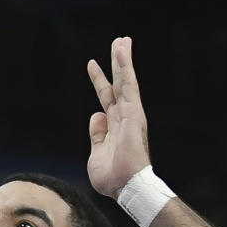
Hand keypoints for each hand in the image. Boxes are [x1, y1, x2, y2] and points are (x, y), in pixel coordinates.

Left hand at [86, 36, 151, 199]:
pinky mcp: (134, 112)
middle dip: (117, 64)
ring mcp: (130, 113)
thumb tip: (96, 115)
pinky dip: (126, 67)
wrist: (126, 186)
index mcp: (114, 126)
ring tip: (122, 40)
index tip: (92, 65)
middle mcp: (124, 117)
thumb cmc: (112, 178)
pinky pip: (129, 84)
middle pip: (119, 84)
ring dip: (123, 59)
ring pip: (126, 80)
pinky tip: (122, 51)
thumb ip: (96, 135)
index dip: (99, 81)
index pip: (106, 98)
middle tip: (118, 43)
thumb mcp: (96, 154)